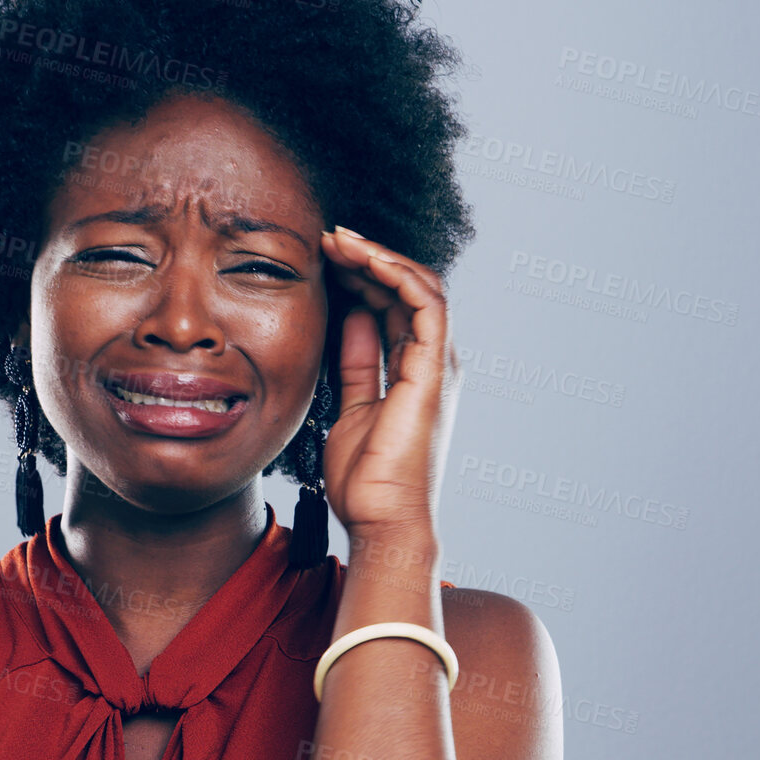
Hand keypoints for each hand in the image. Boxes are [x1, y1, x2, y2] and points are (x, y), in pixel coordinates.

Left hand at [316, 226, 459, 546]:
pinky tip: (363, 258)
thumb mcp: (349, 406)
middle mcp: (432, 362)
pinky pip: (426, 302)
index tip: (321, 259)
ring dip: (378, 255)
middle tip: (326, 238)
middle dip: (366, 257)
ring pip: (419, 285)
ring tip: (338, 239)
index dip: (361, 276)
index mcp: (414, 371)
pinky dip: (396, 273)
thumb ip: (356, 363)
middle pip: (406, 288)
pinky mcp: (434, 368)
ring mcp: (437, 363)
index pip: (393, 305)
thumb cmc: (365, 479)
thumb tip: (351, 318)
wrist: (382, 521)